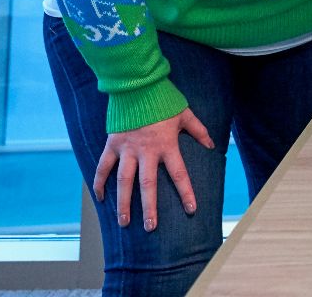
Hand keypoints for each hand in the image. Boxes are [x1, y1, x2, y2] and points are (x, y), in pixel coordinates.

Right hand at [93, 107, 214, 230]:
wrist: (136, 85)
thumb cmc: (163, 100)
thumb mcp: (185, 114)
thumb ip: (199, 130)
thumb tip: (212, 145)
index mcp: (166, 145)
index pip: (179, 174)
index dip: (186, 192)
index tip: (191, 209)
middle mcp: (146, 151)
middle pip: (147, 184)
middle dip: (149, 207)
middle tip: (150, 227)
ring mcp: (126, 149)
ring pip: (123, 181)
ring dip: (123, 203)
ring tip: (124, 222)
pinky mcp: (112, 144)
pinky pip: (103, 167)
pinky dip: (99, 183)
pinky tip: (100, 198)